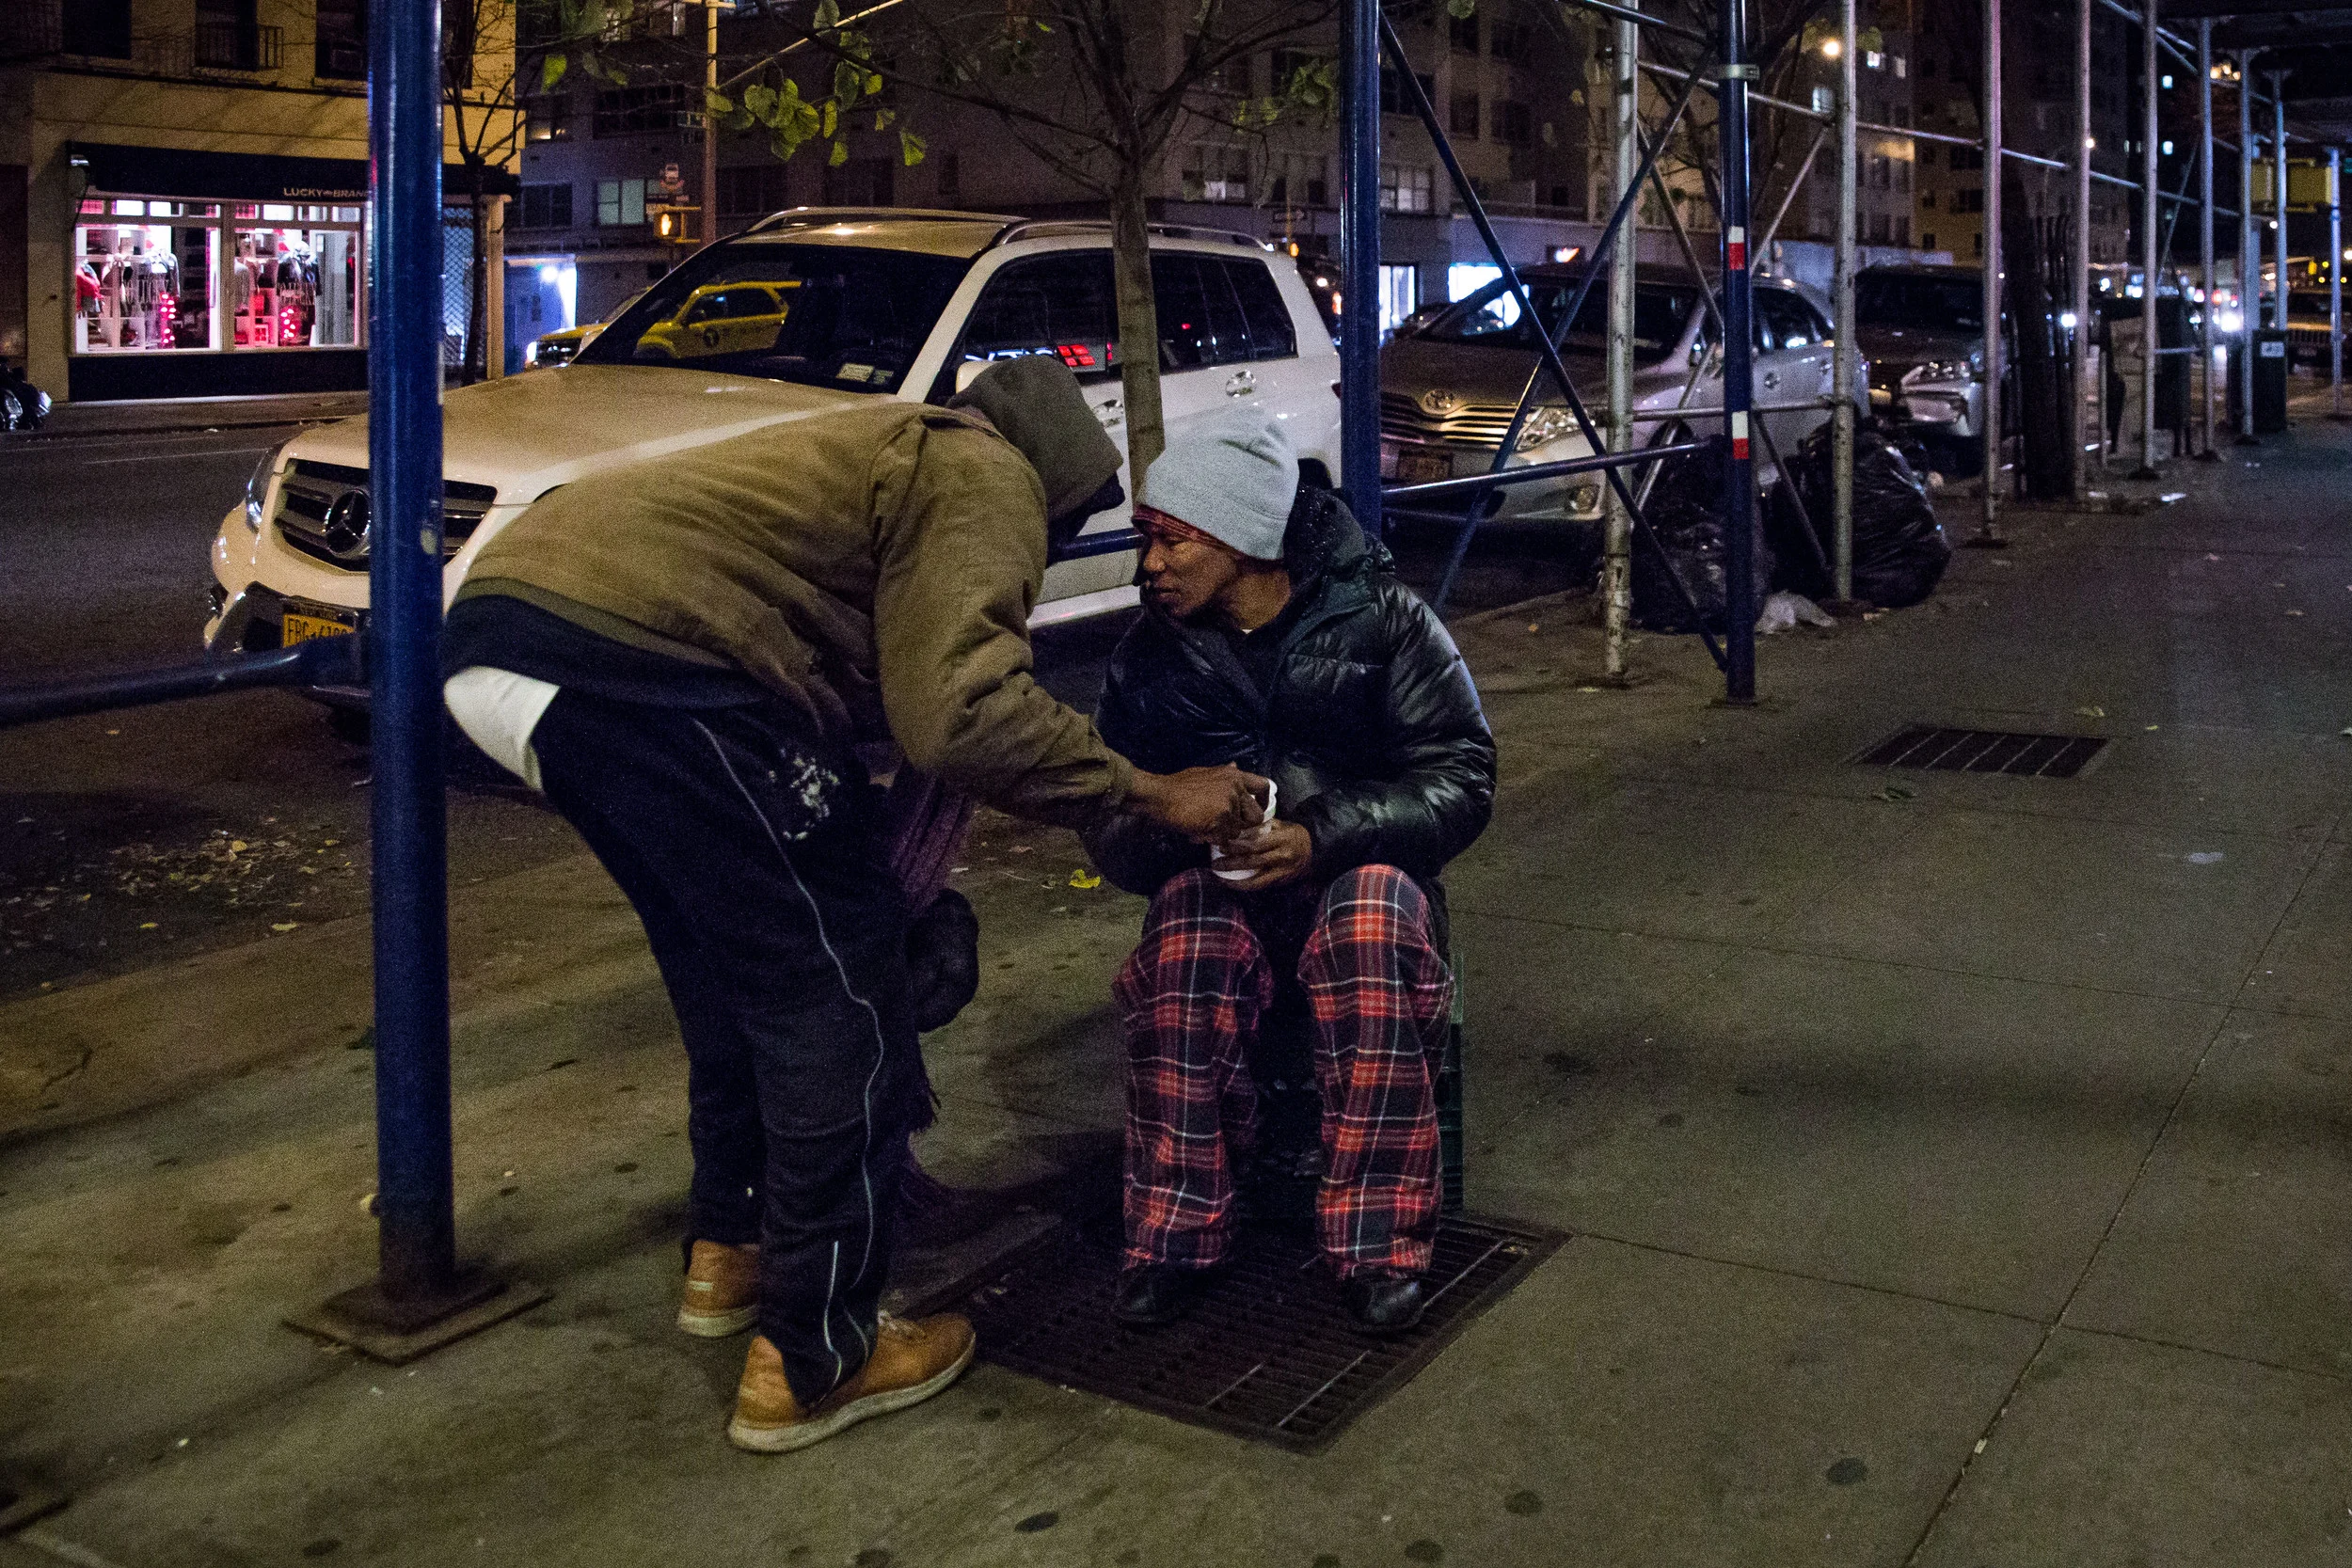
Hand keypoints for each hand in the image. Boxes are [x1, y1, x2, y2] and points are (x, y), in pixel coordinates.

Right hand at [1130, 765, 1269, 841]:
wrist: (1159, 796)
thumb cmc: (1177, 785)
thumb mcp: (1204, 773)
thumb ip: (1224, 774)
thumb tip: (1236, 765)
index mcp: (1233, 775)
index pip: (1263, 786)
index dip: (1264, 801)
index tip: (1257, 809)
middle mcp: (1235, 788)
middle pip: (1255, 816)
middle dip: (1241, 825)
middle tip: (1225, 827)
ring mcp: (1229, 804)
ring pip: (1237, 831)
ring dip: (1222, 833)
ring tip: (1203, 827)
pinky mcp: (1220, 819)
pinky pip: (1223, 838)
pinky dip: (1211, 839)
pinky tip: (1197, 832)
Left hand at [1213, 819, 1312, 891]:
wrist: (1314, 849)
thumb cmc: (1294, 833)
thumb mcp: (1280, 824)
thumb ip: (1261, 827)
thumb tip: (1238, 829)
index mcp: (1281, 839)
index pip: (1255, 844)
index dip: (1237, 847)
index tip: (1221, 846)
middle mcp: (1282, 857)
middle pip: (1252, 862)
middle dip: (1231, 864)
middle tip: (1215, 865)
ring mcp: (1282, 872)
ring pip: (1257, 881)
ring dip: (1236, 882)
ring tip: (1220, 880)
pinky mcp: (1282, 882)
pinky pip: (1262, 886)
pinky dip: (1247, 886)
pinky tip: (1234, 885)